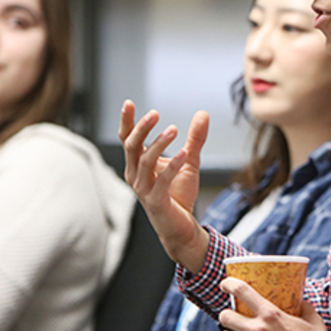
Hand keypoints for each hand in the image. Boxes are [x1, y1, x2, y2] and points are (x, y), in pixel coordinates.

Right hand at [118, 100, 211, 272]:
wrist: (181, 227)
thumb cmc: (179, 195)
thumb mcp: (190, 161)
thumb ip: (194, 139)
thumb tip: (203, 113)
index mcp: (138, 164)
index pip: (127, 139)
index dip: (127, 121)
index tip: (128, 102)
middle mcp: (135, 175)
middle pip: (131, 146)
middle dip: (141, 128)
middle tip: (155, 113)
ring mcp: (143, 190)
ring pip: (144, 161)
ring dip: (158, 143)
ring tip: (174, 129)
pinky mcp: (155, 202)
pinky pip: (160, 182)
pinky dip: (173, 165)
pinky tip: (185, 153)